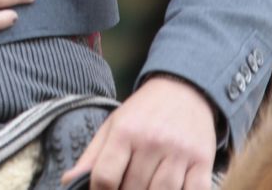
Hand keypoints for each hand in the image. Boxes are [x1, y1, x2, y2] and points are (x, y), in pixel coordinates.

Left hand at [62, 75, 216, 189]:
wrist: (184, 90)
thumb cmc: (143, 112)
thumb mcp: (113, 125)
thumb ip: (92, 156)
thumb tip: (67, 181)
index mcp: (125, 131)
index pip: (105, 176)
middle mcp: (152, 141)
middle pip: (133, 188)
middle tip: (125, 187)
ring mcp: (180, 153)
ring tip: (145, 188)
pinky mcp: (203, 162)